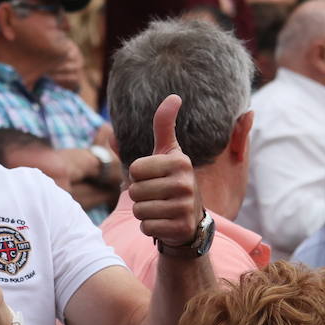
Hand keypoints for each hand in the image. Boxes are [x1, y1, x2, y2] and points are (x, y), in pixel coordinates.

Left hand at [129, 95, 203, 248]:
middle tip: (157, 196)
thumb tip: (173, 96)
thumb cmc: (171, 182)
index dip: (138, 176)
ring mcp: (185, 207)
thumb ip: (164, 126)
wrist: (189, 221)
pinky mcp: (181, 227)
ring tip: (160, 208)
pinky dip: (150, 227)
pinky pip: (146, 226)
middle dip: (139, 196)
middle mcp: (186, 183)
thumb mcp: (168, 153)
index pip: (134, 169)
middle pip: (134, 190)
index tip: (155, 178)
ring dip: (144, 212)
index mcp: (180, 161)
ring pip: (139, 210)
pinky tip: (164, 223)